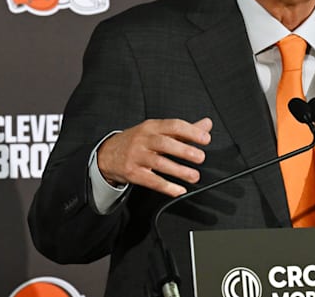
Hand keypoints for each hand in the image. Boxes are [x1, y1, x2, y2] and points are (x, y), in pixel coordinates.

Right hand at [96, 118, 211, 196]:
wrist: (107, 154)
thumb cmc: (138, 141)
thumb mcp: (157, 131)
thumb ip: (183, 130)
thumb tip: (207, 125)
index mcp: (152, 126)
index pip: (173, 125)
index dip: (191, 132)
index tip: (206, 139)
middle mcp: (143, 139)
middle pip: (165, 143)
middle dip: (185, 150)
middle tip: (200, 157)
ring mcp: (136, 156)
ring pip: (159, 163)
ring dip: (179, 171)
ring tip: (194, 176)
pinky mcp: (132, 173)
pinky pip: (151, 180)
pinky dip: (166, 187)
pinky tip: (178, 190)